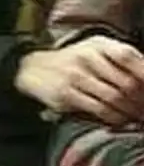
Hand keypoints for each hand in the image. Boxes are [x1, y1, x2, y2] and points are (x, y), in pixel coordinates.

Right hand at [15, 36, 143, 125]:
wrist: (33, 69)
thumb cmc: (74, 63)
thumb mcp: (95, 52)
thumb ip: (121, 61)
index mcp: (98, 44)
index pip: (128, 56)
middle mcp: (86, 57)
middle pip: (126, 81)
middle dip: (142, 100)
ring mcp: (75, 75)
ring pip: (115, 98)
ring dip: (132, 112)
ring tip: (138, 118)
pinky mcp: (66, 94)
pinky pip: (100, 109)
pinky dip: (115, 118)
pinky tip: (120, 120)